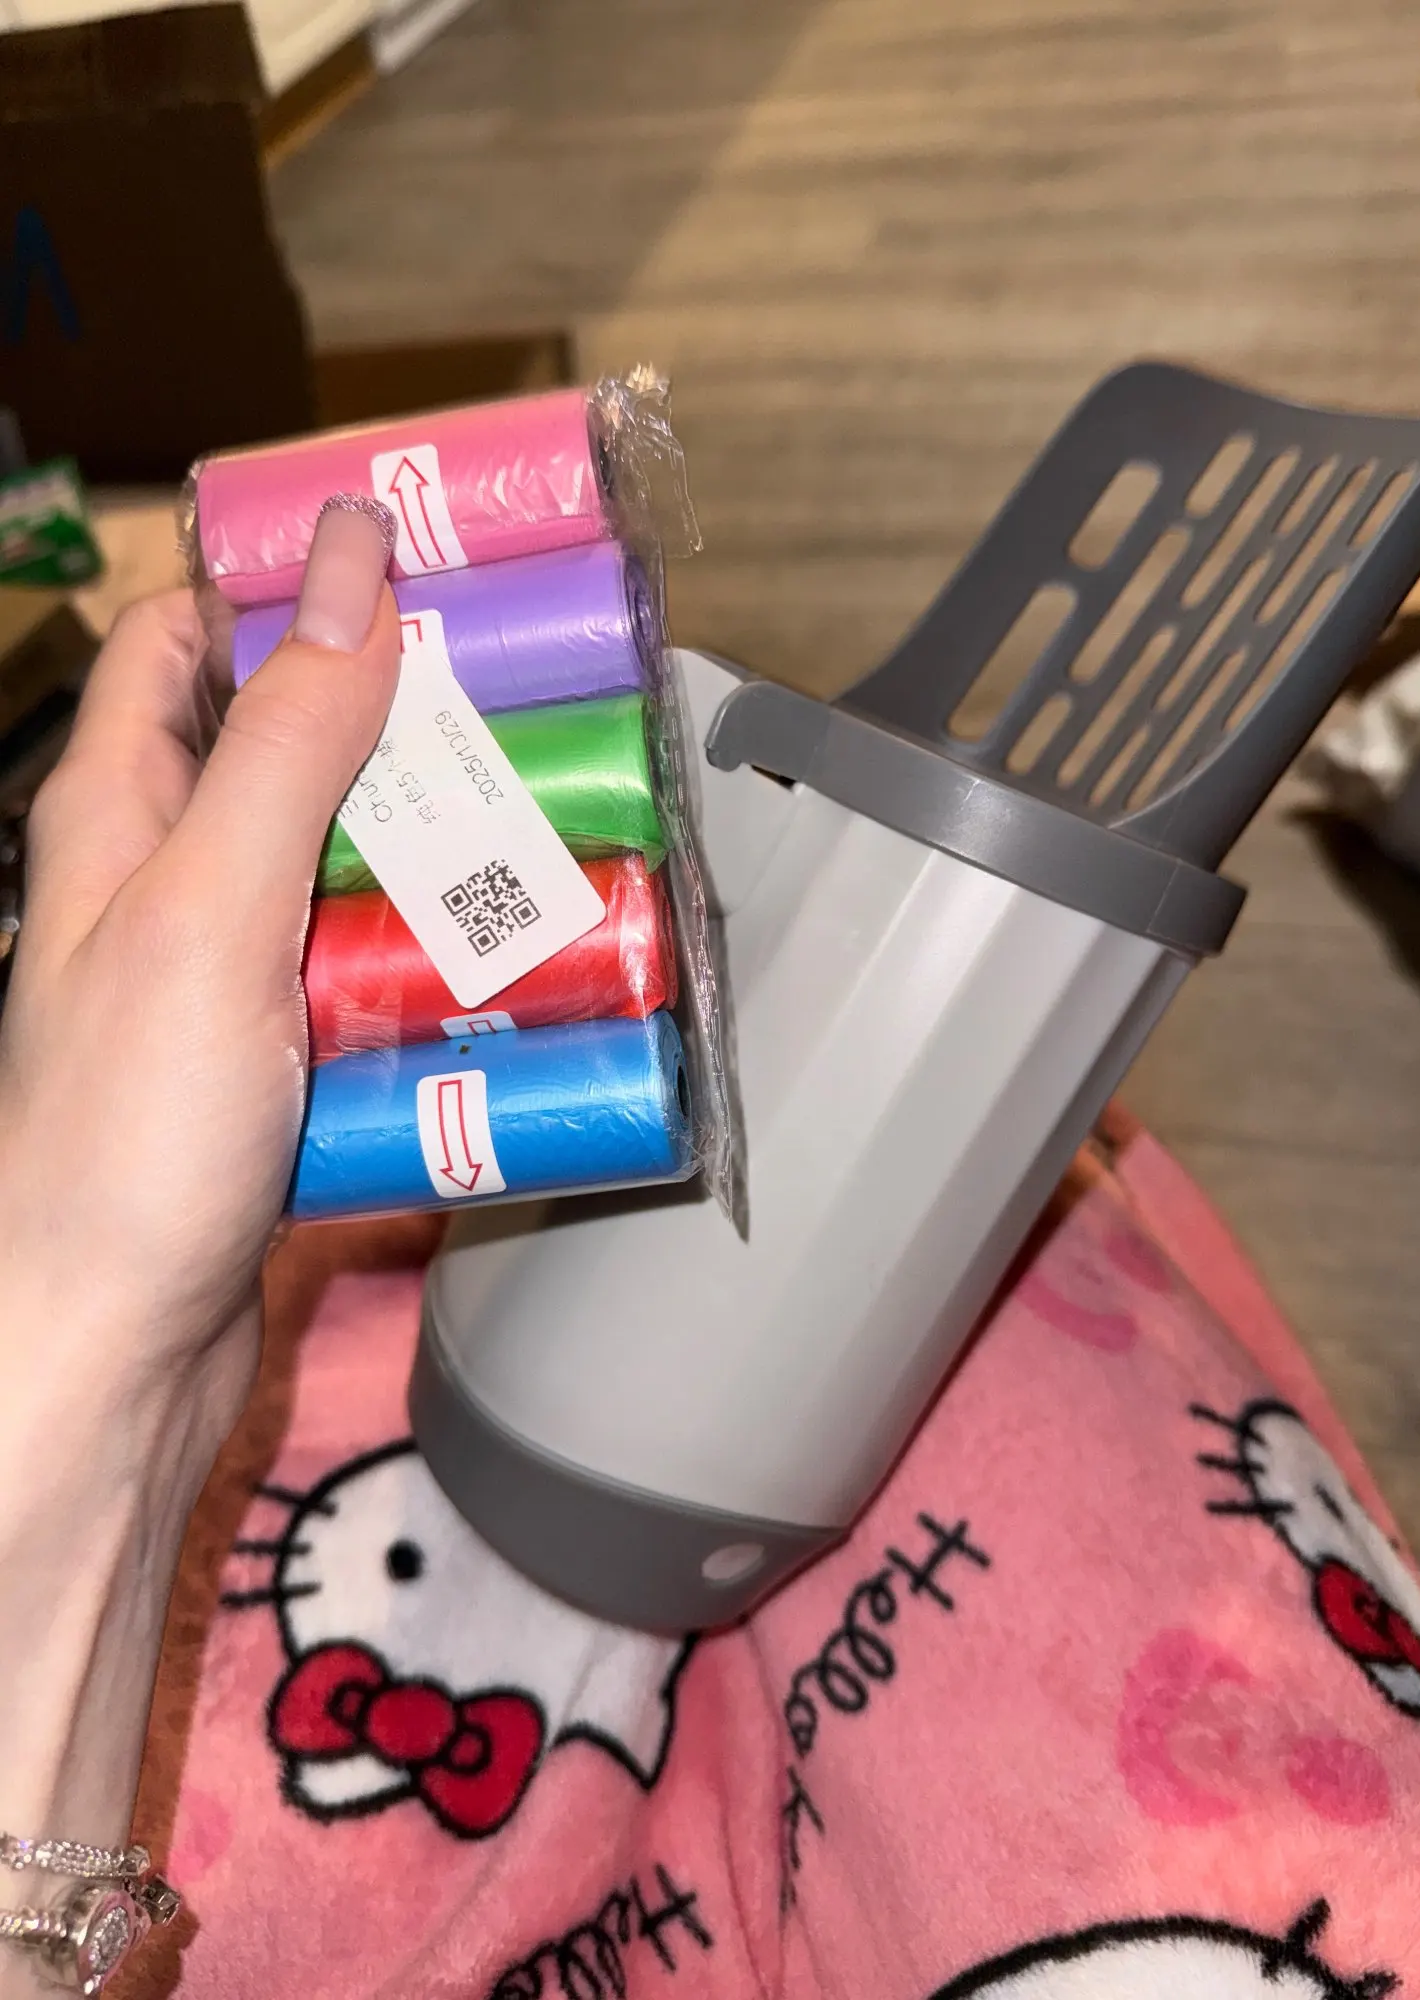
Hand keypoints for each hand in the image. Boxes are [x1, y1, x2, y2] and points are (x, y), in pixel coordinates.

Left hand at [0, 503, 400, 1950]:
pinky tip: (514, 950)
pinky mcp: (288, 1061)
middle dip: (401, 710)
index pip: (187, 638)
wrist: (117, 1357)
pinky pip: (375, 971)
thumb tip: (353, 563)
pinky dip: (439, 949)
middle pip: (289, 743)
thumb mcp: (212, 907)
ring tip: (548, 807)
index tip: (414, 543)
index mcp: (116, 812)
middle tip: (531, 683)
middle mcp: (169, 878)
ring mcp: (231, 975)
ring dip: (436, 835)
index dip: (284, 575)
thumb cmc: (130, 1134)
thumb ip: (284, 739)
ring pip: (348, 861)